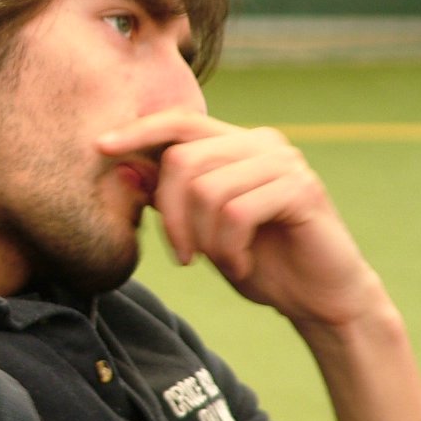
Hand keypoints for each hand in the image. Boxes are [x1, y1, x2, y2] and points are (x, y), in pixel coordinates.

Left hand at [97, 110, 382, 331]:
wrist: (319, 299)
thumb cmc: (258, 261)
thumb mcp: (200, 230)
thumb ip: (168, 198)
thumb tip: (120, 168)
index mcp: (236, 143)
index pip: (179, 121)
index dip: (138, 132)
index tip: (100, 147)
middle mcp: (261, 142)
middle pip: (183, 160)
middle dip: (171, 216)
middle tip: (183, 256)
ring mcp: (284, 162)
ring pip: (206, 190)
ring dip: (203, 239)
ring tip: (221, 260)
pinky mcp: (302, 189)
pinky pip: (236, 213)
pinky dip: (228, 248)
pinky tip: (242, 264)